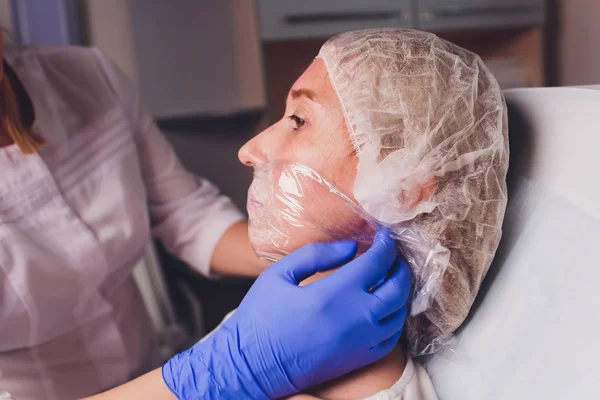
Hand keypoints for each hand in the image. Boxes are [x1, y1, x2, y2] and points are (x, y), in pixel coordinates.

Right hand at [162, 228, 410, 398]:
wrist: (253, 366)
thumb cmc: (261, 317)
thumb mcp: (278, 274)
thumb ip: (316, 255)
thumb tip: (351, 246)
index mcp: (333, 293)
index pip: (376, 262)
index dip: (386, 244)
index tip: (385, 235)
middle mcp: (355, 318)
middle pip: (397, 287)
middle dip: (399, 266)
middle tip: (391, 254)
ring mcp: (361, 342)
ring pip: (400, 312)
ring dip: (401, 291)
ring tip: (390, 277)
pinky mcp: (360, 359)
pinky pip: (392, 337)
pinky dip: (395, 318)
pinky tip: (385, 308)